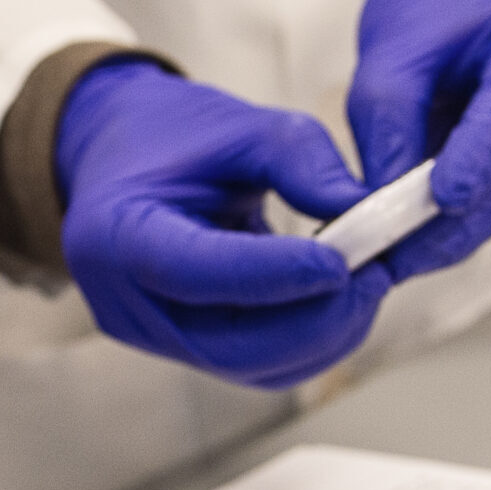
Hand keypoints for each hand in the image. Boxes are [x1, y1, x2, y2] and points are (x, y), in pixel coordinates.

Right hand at [57, 60, 389, 387]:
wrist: (121, 155)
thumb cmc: (166, 136)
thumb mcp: (235, 124)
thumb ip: (299, 159)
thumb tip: (363, 210)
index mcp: (114, 235)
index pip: (194, 272)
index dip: (275, 275)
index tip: (344, 259)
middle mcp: (124, 302)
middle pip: (230, 344)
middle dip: (317, 317)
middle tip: (375, 272)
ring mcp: (153, 335)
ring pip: (253, 365)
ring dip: (324, 332)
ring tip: (365, 278)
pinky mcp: (185, 348)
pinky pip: (258, 364)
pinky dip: (309, 337)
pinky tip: (336, 295)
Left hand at [346, 0, 490, 279]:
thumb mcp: (395, 45)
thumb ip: (386, 119)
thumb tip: (377, 202)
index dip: (482, 155)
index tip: (442, 198)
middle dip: (454, 222)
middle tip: (391, 259)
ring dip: (456, 230)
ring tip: (392, 256)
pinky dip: (467, 217)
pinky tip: (419, 237)